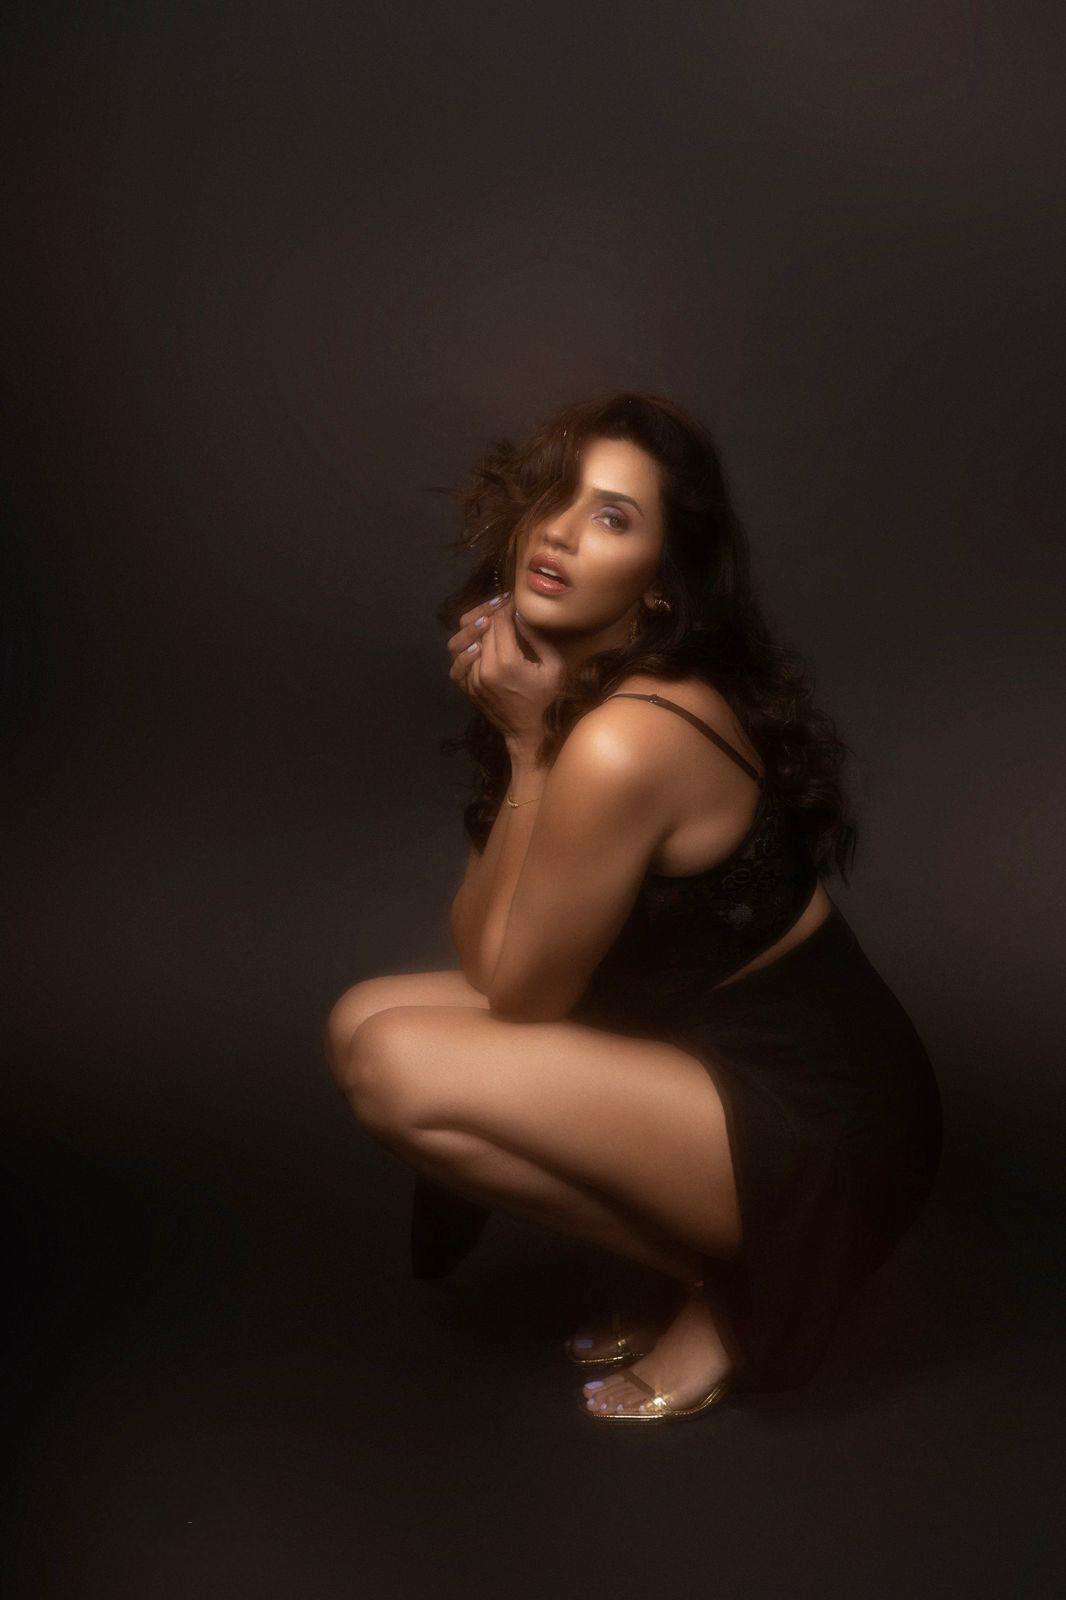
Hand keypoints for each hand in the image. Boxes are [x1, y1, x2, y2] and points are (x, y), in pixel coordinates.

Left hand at [447, 593, 565, 747]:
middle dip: (490, 612)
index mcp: (507, 662)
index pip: (498, 621)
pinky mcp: (466, 687)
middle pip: (479, 628)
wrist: (529, 732)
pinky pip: (456, 662)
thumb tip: (519, 615)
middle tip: (502, 605)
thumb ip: (536, 638)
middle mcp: (484, 669)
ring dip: (473, 628)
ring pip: (461, 642)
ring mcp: (471, 679)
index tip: (513, 600)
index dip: (505, 606)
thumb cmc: (547, 699)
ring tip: (486, 622)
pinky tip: (477, 644)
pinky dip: (464, 649)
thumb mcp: (554, 666)